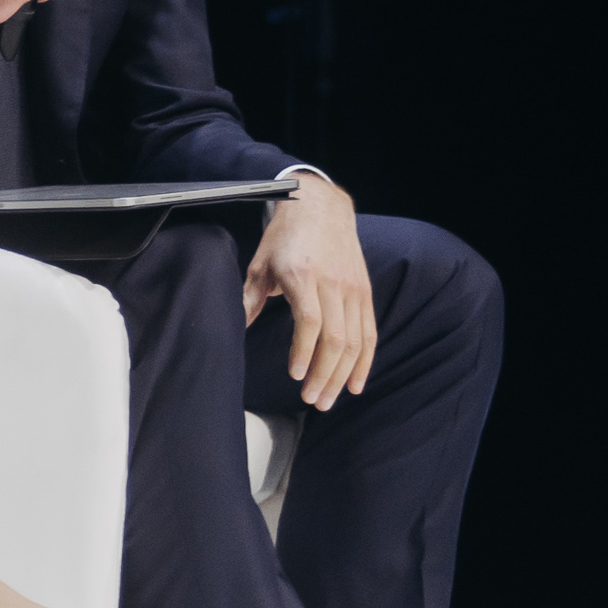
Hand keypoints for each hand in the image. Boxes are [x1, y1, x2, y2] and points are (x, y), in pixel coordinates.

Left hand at [242, 176, 372, 408]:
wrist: (321, 207)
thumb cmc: (285, 236)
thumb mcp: (260, 262)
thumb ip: (250, 297)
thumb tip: (238, 327)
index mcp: (302, 275)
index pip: (309, 320)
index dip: (303, 351)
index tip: (294, 374)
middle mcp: (332, 283)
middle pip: (336, 337)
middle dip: (324, 374)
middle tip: (311, 400)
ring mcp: (353, 288)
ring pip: (355, 340)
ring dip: (343, 375)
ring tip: (328, 400)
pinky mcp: (364, 292)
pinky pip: (369, 332)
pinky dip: (365, 361)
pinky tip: (355, 384)